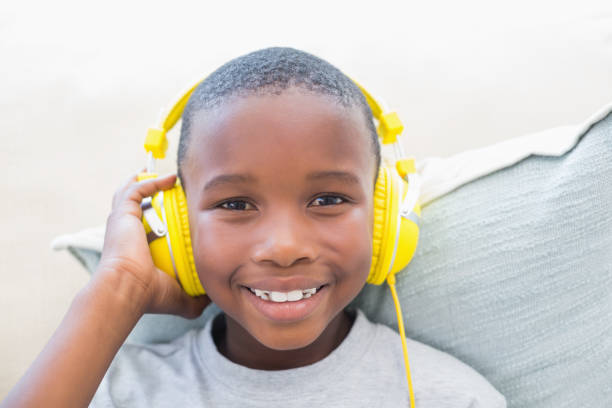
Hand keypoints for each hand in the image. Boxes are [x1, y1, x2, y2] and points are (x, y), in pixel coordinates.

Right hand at [96, 172, 209, 317]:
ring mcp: (122, 222)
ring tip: (170, 175)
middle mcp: (126, 233)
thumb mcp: (179, 297)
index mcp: (134, 249)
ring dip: (148, 181)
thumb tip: (212, 298)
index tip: (181, 211)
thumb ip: (195, 298)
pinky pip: (136, 189)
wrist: (127, 288)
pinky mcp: (122, 213)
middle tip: (173, 186)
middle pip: (135, 205)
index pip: (144, 228)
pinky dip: (151, 181)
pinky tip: (171, 178)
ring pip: (130, 192)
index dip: (160, 217)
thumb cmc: (148, 295)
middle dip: (151, 193)